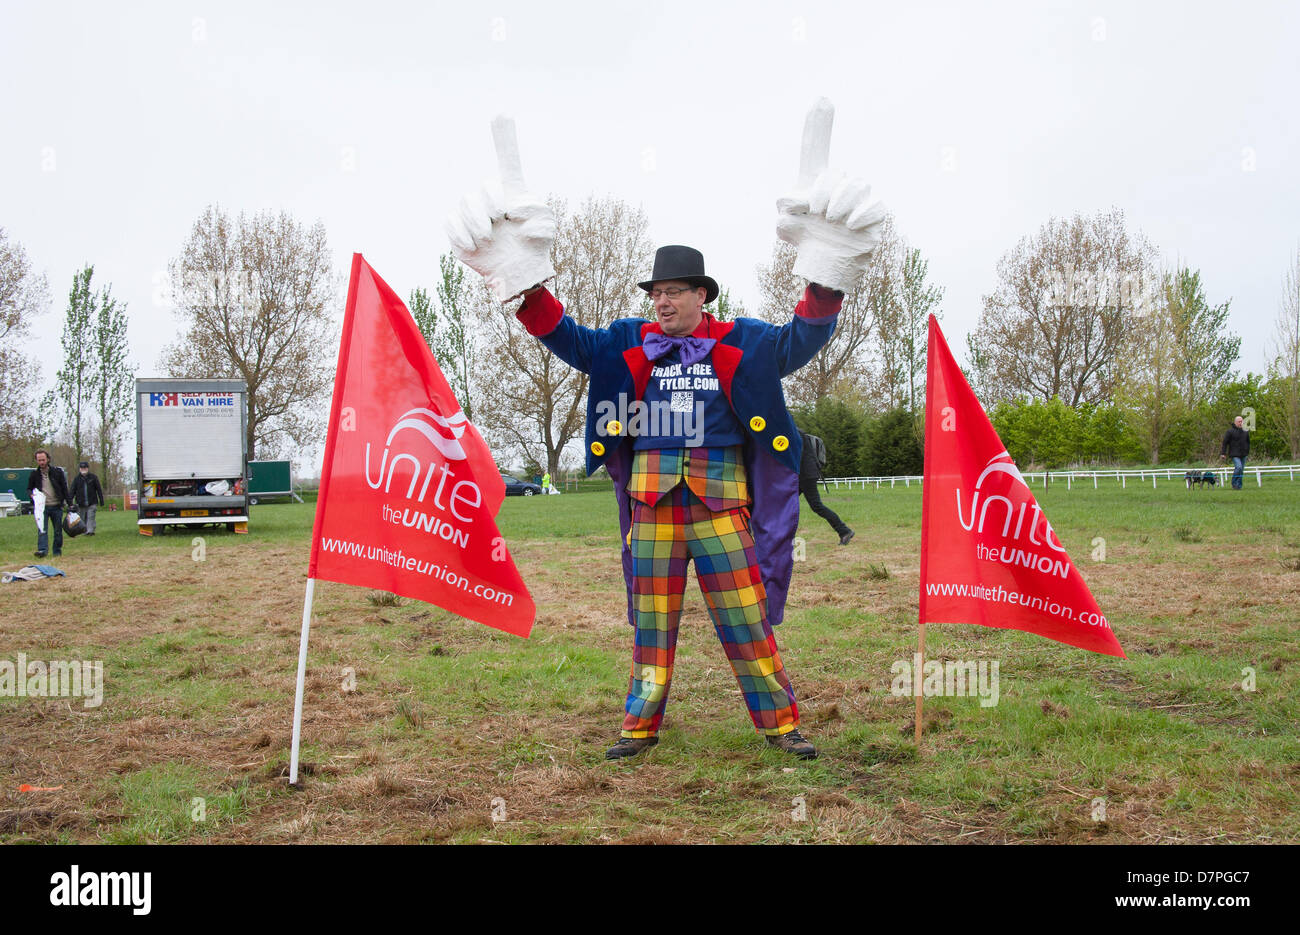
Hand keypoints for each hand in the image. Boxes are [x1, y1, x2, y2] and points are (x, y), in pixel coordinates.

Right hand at [446, 115, 555, 303]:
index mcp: (512, 192)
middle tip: (499, 220)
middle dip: (489, 202)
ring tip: (488, 238)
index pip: (507, 160)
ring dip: (477, 222)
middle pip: (482, 187)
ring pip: (464, 204)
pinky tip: (476, 246)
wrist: (520, 274)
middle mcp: (490, 200)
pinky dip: (462, 234)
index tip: (502, 112)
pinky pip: (450, 222)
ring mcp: (472, 216)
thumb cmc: (535, 248)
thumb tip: (514, 210)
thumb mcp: (546, 230)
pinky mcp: (460, 234)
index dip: (503, 138)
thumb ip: (538, 217)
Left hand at [776, 98, 886, 292]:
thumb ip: (786, 208)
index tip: (822, 98)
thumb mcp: (784, 225)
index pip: (815, 148)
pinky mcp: (875, 216)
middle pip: (835, 173)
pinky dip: (862, 214)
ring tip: (833, 220)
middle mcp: (839, 184)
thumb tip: (801, 201)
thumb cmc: (804, 239)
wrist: (824, 263)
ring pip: (857, 185)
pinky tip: (849, 225)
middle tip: (818, 212)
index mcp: (815, 180)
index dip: (817, 125)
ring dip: (841, 202)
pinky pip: (876, 205)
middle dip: (823, 192)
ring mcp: (858, 199)